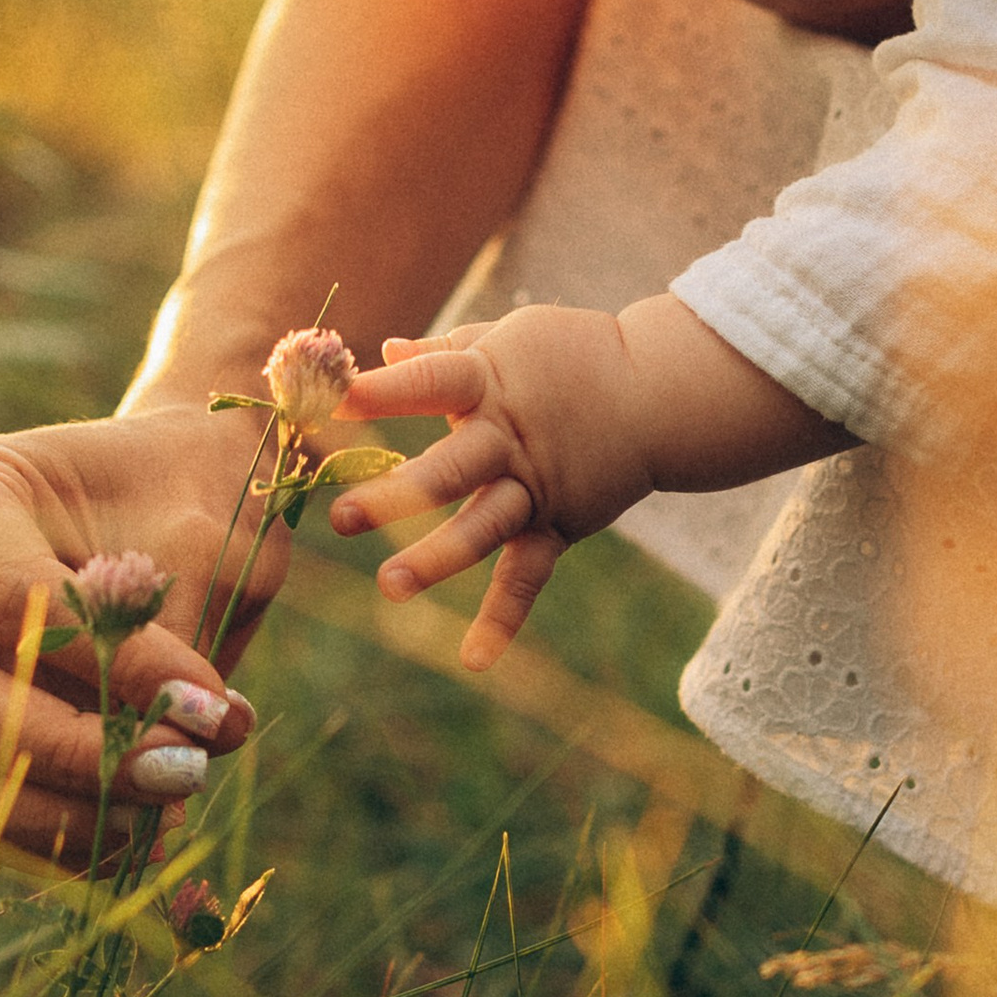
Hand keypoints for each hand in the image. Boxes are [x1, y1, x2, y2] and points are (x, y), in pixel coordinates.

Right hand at [0, 406, 273, 862]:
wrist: (178, 493)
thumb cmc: (190, 495)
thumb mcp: (200, 546)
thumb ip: (172, 646)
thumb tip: (177, 757)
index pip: (19, 604)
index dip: (120, 673)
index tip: (215, 710)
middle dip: (75, 759)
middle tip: (184, 772)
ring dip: (57, 816)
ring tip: (168, 807)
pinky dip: (54, 835)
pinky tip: (141, 825)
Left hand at [330, 297, 841, 666]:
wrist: (661, 391)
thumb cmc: (575, 354)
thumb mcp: (510, 337)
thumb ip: (445, 350)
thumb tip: (384, 350)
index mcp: (490, 382)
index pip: (431, 383)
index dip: (385, 392)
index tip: (334, 399)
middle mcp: (509, 438)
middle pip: (450, 468)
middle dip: (397, 493)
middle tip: (341, 517)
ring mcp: (535, 486)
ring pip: (483, 527)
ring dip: (438, 557)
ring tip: (391, 586)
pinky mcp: (558, 524)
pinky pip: (529, 576)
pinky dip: (504, 618)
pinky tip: (473, 659)